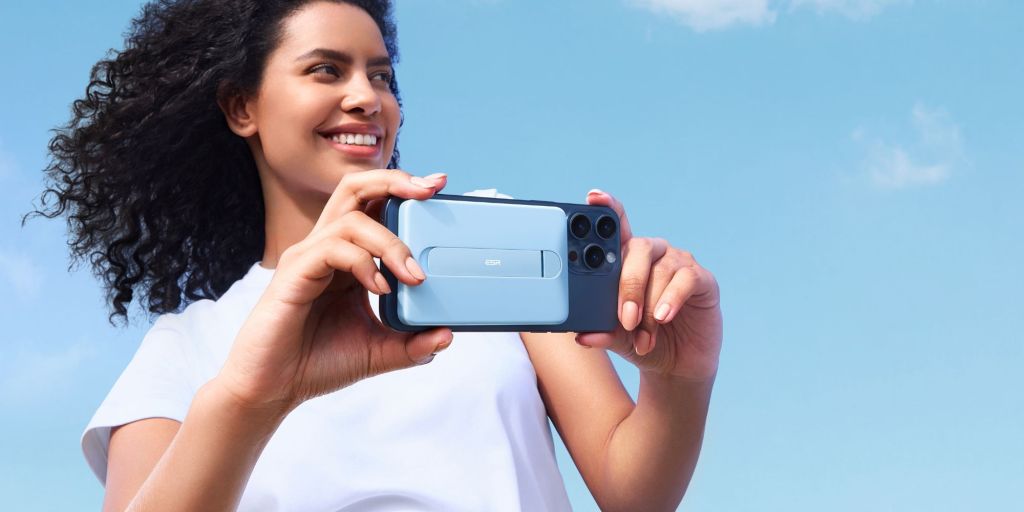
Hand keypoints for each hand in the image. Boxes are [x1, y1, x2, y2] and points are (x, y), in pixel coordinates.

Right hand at [215, 170, 454, 412]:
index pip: (375, 206)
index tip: (439, 186)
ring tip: (413, 276)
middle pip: (355, 188)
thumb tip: (447, 335)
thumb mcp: (378, 352)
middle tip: (430, 190)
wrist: (272, 389)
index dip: (405, 190)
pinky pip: (332, 247)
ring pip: (351, 218)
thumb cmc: (316, 363)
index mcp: (348, 258)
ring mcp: (309, 256)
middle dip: (395, 181)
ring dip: (391, 242)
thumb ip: (413, 344)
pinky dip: (363, 263)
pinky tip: (380, 289)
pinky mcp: (294, 272)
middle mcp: (328, 248)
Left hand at [575, 189, 722, 381]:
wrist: (677, 365)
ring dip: (650, 307)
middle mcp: (654, 255)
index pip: (617, 228)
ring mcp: (679, 264)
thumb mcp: (618, 338)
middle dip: (628, 285)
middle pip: (638, 250)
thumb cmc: (643, 341)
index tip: (593, 197)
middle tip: (625, 318)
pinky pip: (686, 280)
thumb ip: (602, 332)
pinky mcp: (703, 280)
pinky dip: (672, 299)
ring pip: (661, 271)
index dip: (608, 208)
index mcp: (628, 261)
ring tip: (643, 336)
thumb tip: (583, 335)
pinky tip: (664, 318)